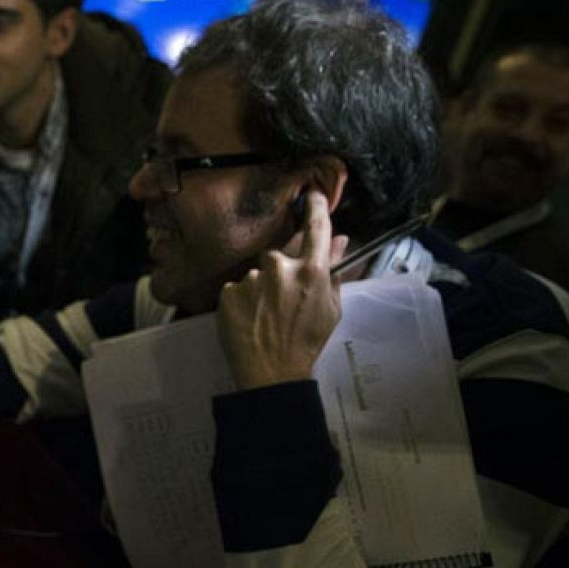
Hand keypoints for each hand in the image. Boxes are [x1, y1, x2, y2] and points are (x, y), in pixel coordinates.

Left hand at [217, 191, 350, 389]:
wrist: (270, 371)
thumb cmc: (306, 341)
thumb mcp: (330, 307)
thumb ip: (333, 271)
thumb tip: (340, 240)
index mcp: (310, 271)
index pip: (315, 228)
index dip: (314, 209)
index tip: (311, 196)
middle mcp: (279, 268)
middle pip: (280, 256)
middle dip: (283, 273)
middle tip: (285, 302)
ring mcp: (251, 280)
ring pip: (257, 276)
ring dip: (262, 289)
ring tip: (267, 316)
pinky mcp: (228, 293)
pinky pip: (237, 289)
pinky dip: (243, 301)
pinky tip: (251, 320)